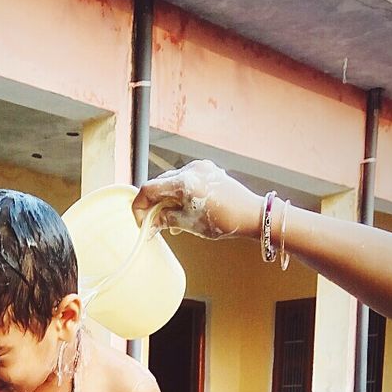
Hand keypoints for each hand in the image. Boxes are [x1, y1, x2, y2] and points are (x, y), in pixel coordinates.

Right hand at [132, 159, 263, 241]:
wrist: (252, 214)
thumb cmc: (224, 220)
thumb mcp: (189, 224)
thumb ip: (165, 219)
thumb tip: (150, 222)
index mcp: (184, 182)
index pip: (148, 189)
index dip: (139, 206)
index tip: (141, 221)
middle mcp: (190, 169)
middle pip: (159, 184)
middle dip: (154, 204)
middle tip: (155, 223)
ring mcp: (200, 167)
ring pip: (171, 182)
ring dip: (166, 199)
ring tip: (172, 219)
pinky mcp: (207, 169)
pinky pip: (185, 179)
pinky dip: (179, 193)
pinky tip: (184, 208)